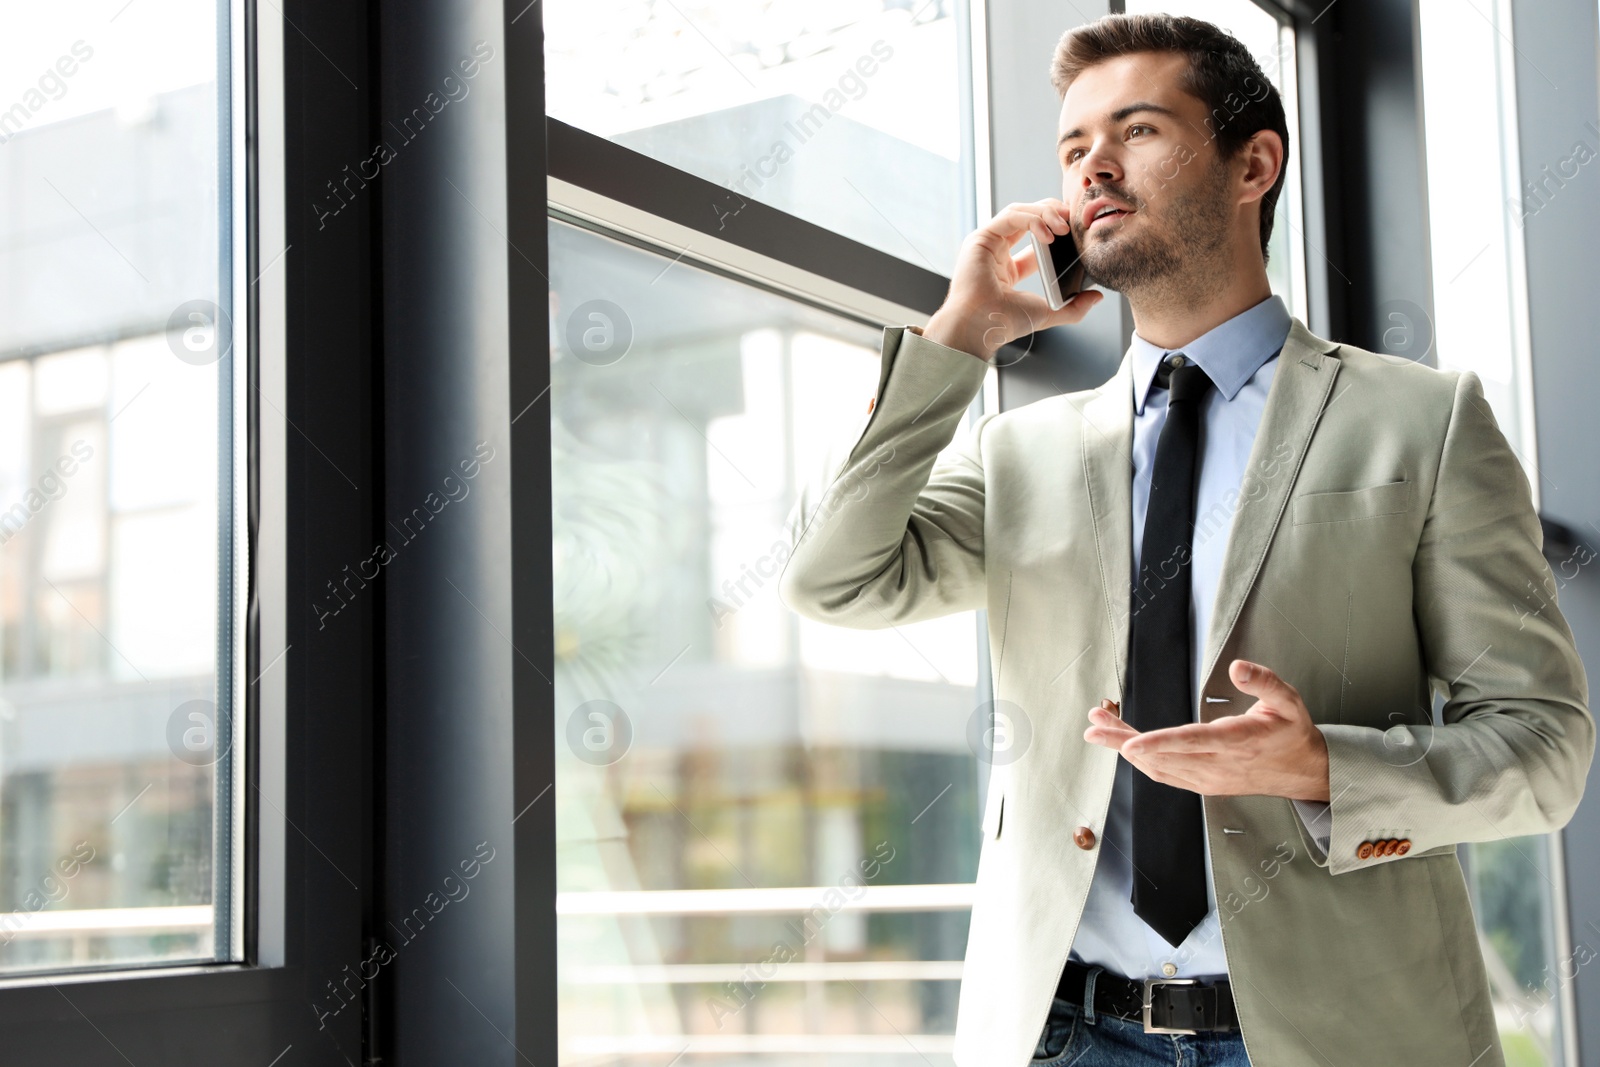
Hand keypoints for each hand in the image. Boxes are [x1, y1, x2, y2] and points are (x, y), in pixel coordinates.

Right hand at [922, 198, 1103, 360]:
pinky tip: (1048, 233)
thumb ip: (1073, 307)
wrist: (982, 328)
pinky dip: (1032, 219)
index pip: (1036, 238)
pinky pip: (1011, 216)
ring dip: (1045, 213)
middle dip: (1052, 213)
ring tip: (1064, 227)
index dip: (1057, 229)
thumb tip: (1097, 296)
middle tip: (1073, 222)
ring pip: (1020, 211)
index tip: (1075, 234)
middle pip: (1027, 217)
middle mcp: (996, 252)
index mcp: (1008, 268)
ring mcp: (988, 243)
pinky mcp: (981, 238)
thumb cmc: (1004, 323)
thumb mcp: (1048, 313)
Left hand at [1083, 659, 1331, 801]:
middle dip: (1124, 741)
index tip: (1130, 744)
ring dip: (1125, 748)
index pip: (1192, 743)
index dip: (1159, 744)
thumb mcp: (1288, 700)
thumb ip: (1264, 682)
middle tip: (1094, 725)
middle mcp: (1219, 765)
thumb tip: (1239, 667)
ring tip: (1099, 727)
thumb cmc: (1291, 733)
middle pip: (1164, 755)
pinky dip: (1140, 761)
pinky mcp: (1203, 784)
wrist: (1303, 772)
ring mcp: (1209, 778)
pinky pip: (1166, 776)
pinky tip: (1122, 745)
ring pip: (1159, 767)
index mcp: (1238, 742)